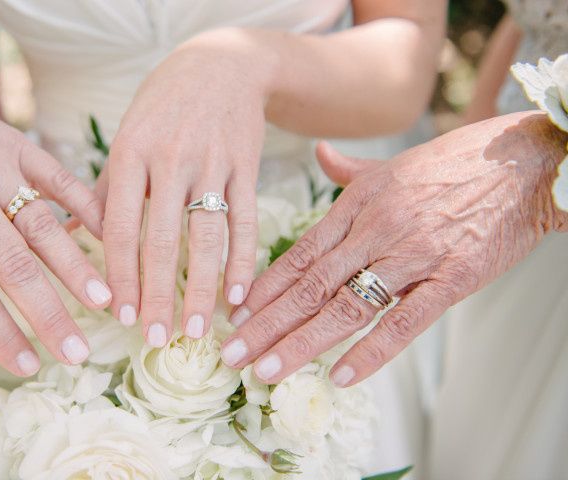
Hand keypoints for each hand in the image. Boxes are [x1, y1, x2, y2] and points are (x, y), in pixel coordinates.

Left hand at [0, 66, 109, 376]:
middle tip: (78, 352)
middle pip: (14, 264)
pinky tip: (109, 234)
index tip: (29, 366)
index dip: (0, 332)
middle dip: (49, 313)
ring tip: (104, 302)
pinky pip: (58, 177)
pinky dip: (85, 205)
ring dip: (76, 267)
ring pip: (42, 224)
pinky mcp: (17, 143)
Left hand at [102, 29, 274, 344]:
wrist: (220, 65)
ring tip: (196, 329)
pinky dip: (242, 259)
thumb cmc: (161, 109)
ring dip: (202, 287)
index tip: (120, 317)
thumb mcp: (124, 139)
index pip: (120, 227)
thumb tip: (61, 234)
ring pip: (207, 236)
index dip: (119, 275)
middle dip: (159, 295)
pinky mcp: (248, 165)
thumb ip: (101, 190)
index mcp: (130, 153)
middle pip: (163, 240)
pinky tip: (237, 294)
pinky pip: (246, 219)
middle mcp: (170, 159)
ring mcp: (213, 162)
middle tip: (156, 339)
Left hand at [221, 111, 567, 385]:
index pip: (299, 254)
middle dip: (265, 324)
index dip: (263, 287)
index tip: (234, 314)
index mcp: (357, 204)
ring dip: (301, 342)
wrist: (523, 163)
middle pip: (310, 285)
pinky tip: (340, 376)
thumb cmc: (454, 165)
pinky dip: (371, 351)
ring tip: (266, 370)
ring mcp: (413, 255)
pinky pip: (405, 322)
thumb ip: (348, 170)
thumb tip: (319, 154)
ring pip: (346, 306)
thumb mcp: (392, 163)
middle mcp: (376, 229)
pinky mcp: (452, 278)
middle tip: (231, 354)